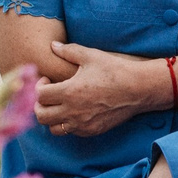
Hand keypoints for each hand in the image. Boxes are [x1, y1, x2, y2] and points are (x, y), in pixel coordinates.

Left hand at [33, 41, 160, 137]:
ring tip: (59, 105)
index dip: (38, 86)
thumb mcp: (90, 56)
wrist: (139, 89)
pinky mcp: (92, 130)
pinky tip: (74, 111)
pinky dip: (67, 124)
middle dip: (39, 105)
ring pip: (54, 129)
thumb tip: (53, 45)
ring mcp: (82, 124)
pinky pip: (71, 132)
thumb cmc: (114, 70)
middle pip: (41, 116)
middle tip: (48, 95)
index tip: (47, 80)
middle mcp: (73, 111)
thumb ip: (68, 51)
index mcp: (69, 92)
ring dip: (52, 117)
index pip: (39, 96)